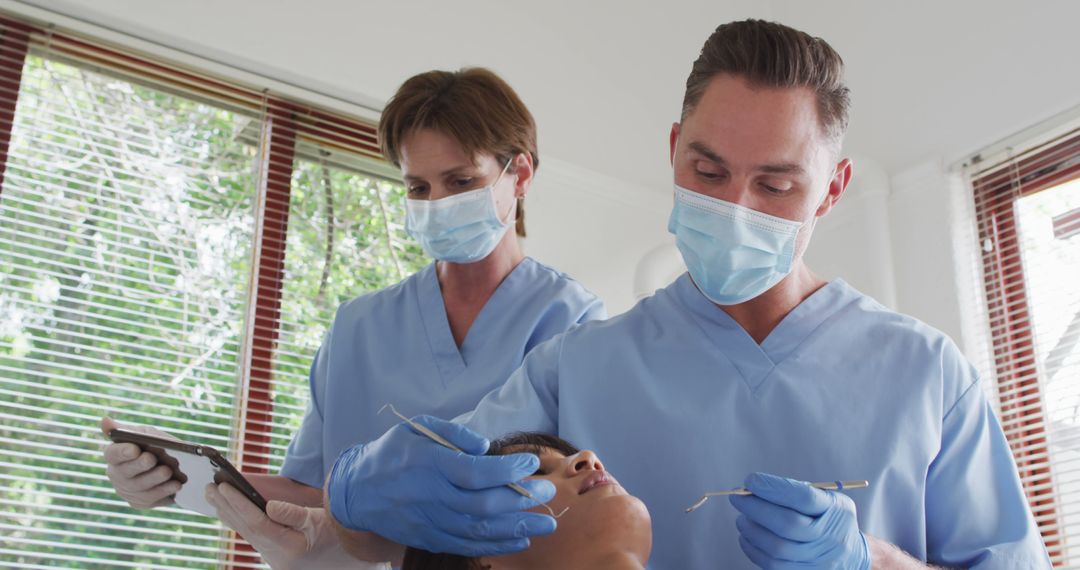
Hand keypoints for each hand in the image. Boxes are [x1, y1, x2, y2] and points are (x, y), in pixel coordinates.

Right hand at [100, 417, 180, 508]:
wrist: (174, 465)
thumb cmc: (155, 445)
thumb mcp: (145, 434)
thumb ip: (128, 430)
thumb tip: (104, 420)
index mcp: (115, 455)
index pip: (112, 454)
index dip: (122, 452)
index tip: (135, 448)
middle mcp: (117, 474)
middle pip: (125, 472)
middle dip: (140, 465)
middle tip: (152, 459)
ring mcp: (127, 490)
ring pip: (139, 487)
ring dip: (154, 479)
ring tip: (168, 472)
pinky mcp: (140, 502)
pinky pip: (151, 499)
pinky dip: (164, 491)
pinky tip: (176, 485)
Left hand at [206, 483, 377, 569]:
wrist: (351, 560)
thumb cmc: (341, 535)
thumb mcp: (321, 521)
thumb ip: (294, 514)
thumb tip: (269, 506)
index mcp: (289, 548)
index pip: (256, 522)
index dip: (238, 502)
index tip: (223, 486)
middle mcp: (277, 557)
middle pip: (246, 529)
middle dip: (226, 506)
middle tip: (209, 487)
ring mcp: (275, 559)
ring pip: (247, 534)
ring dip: (229, 514)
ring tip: (213, 497)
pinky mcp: (276, 556)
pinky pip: (253, 536)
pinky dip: (240, 521)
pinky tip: (231, 512)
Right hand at [327, 415, 556, 556]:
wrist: (357, 489)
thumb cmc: (393, 452)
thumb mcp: (418, 428)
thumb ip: (453, 433)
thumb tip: (486, 446)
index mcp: (428, 464)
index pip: (473, 471)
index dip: (507, 469)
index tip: (531, 462)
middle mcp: (430, 496)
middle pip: (482, 504)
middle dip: (521, 500)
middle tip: (547, 491)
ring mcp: (429, 521)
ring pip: (478, 531)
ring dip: (516, 529)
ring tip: (545, 524)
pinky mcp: (429, 538)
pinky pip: (467, 546)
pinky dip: (496, 546)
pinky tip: (520, 540)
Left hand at [730, 473, 870, 569]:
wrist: (850, 556)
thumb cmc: (828, 519)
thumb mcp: (825, 499)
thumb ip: (795, 491)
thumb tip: (754, 487)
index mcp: (836, 510)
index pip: (804, 497)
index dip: (773, 488)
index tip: (750, 480)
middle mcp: (831, 538)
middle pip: (788, 524)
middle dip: (755, 508)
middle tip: (736, 497)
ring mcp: (820, 560)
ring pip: (777, 548)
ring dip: (751, 530)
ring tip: (741, 519)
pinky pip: (773, 565)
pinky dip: (753, 549)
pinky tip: (746, 537)